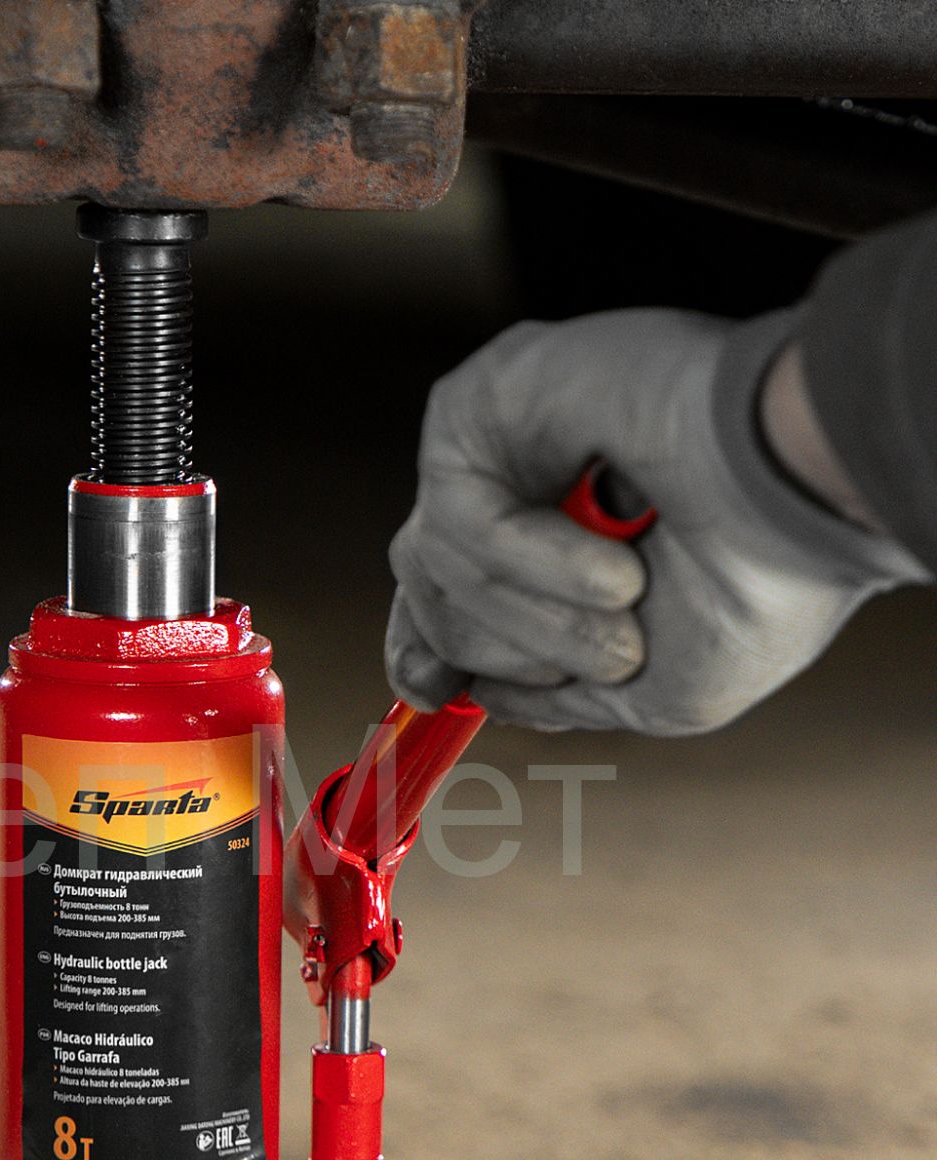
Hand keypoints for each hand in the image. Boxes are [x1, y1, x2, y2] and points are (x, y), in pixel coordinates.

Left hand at [387, 310, 928, 732]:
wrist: (806, 499)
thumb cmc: (758, 589)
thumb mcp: (652, 690)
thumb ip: (552, 698)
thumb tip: (476, 694)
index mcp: (553, 539)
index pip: (442, 593)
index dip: (420, 647)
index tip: (428, 693)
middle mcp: (522, 481)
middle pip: (426, 585)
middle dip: (499, 644)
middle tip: (607, 652)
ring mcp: (504, 435)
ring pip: (434, 561)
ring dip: (533, 615)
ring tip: (626, 599)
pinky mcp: (489, 394)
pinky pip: (454, 510)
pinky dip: (528, 559)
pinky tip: (609, 564)